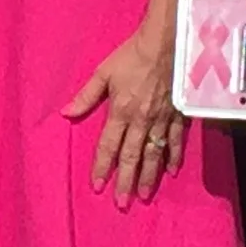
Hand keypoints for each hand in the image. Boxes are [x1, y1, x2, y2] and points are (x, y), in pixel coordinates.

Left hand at [63, 24, 182, 205]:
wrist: (168, 43)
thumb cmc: (133, 55)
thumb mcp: (104, 73)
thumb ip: (86, 96)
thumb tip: (66, 113)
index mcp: (121, 112)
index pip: (108, 146)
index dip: (102, 167)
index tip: (97, 186)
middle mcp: (142, 121)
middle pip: (132, 157)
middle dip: (126, 181)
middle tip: (122, 203)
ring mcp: (163, 120)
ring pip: (154, 155)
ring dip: (149, 177)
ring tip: (144, 195)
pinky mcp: (179, 115)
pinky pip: (176, 141)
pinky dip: (173, 157)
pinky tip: (171, 171)